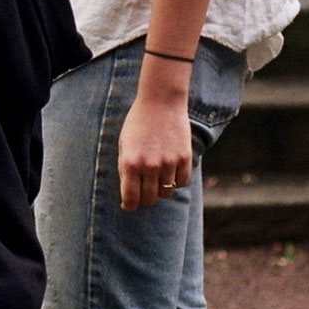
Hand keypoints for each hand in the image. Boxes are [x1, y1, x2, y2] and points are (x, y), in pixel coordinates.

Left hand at [118, 91, 191, 208]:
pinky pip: (182, 182)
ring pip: (166, 193)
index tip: (129, 204)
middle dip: (144, 198)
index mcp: (129, 163)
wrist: (160, 103)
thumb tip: (129, 195)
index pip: (130, 199)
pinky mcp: (184, 159)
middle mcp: (149, 166)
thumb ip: (126, 169)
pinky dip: (176, 181)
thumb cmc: (138, 124)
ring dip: (161, 189)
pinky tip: (171, 171)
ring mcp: (168, 163)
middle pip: (149, 199)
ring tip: (157, 177)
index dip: (129, 205)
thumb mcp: (124, 145)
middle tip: (143, 191)